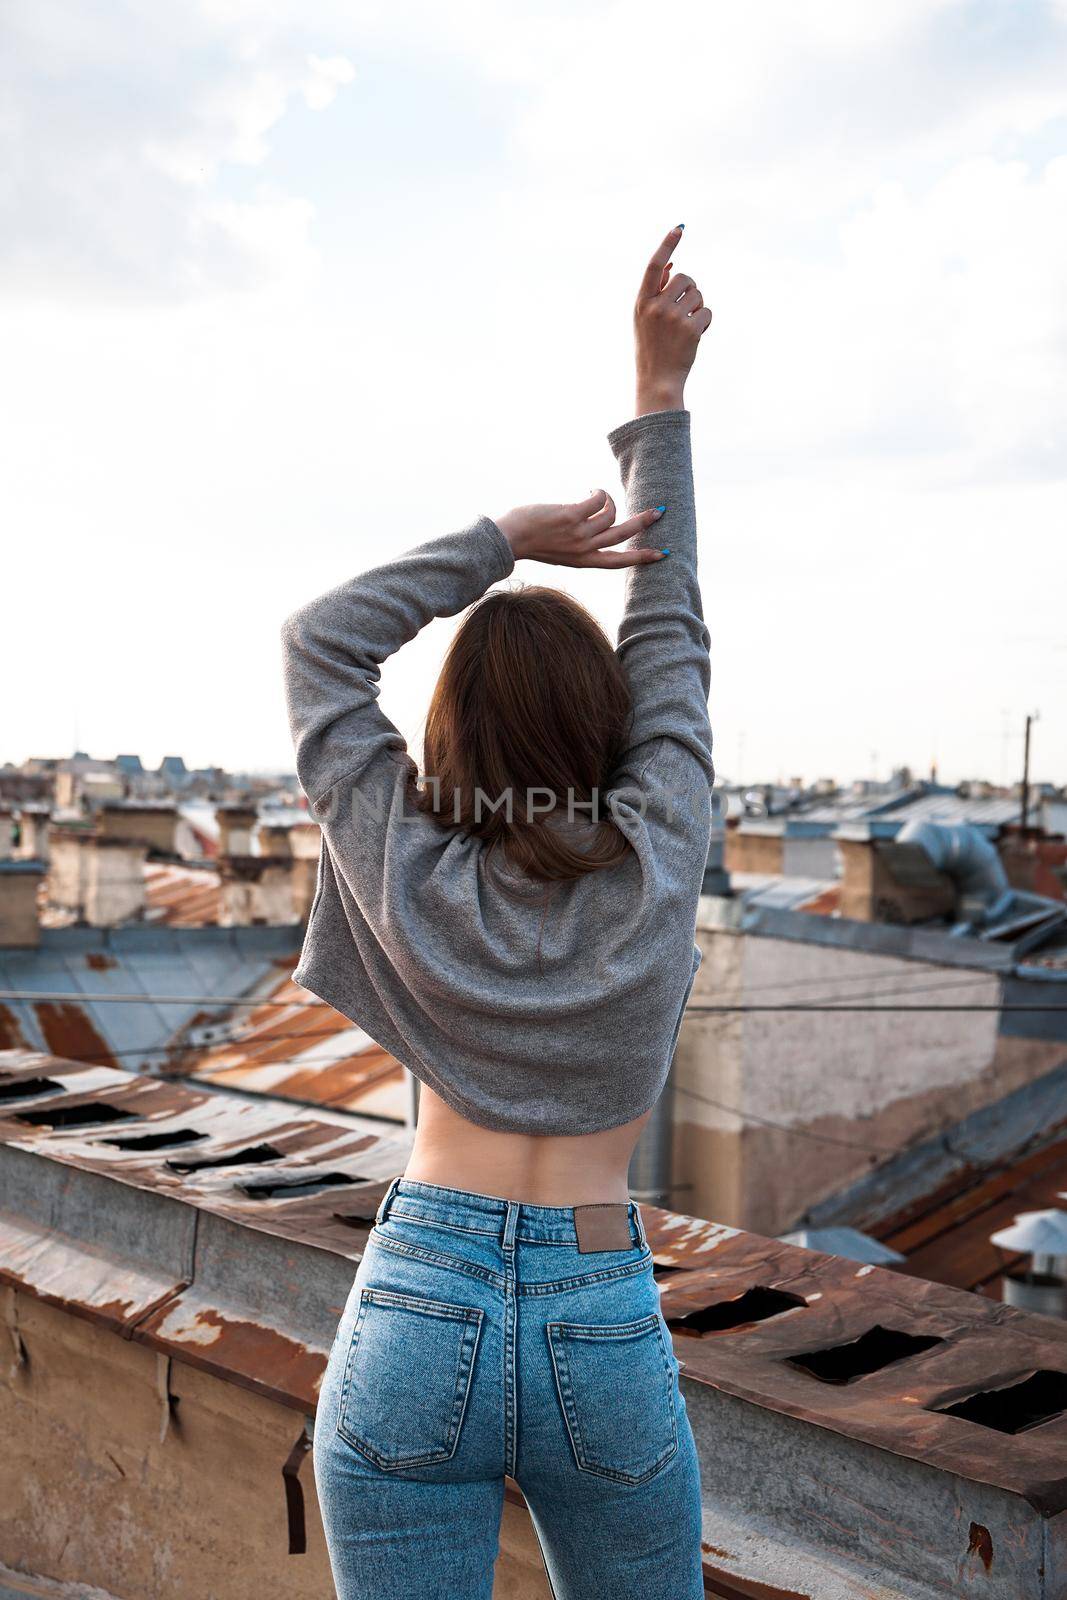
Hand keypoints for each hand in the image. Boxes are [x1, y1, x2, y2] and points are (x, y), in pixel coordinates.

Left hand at [494, 491, 667, 566]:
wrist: (509, 539)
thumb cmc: (532, 542)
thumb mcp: (560, 552)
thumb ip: (579, 546)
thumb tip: (595, 526)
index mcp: (583, 561)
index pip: (619, 561)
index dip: (641, 557)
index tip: (661, 554)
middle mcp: (585, 549)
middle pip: (623, 535)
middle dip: (643, 523)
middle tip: (659, 511)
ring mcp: (579, 533)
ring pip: (610, 514)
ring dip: (608, 499)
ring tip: (598, 494)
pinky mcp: (572, 516)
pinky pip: (597, 500)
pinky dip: (597, 492)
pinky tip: (590, 490)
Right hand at [633, 224, 711, 414]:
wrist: (657, 381)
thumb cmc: (651, 348)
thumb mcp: (644, 319)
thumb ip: (655, 292)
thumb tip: (671, 266)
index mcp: (642, 302)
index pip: (655, 266)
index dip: (667, 246)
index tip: (679, 228)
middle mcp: (656, 307)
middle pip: (685, 278)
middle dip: (690, 290)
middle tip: (684, 310)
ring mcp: (673, 318)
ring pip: (698, 294)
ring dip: (698, 308)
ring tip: (686, 328)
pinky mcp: (690, 330)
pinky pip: (707, 312)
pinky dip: (705, 323)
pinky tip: (695, 336)